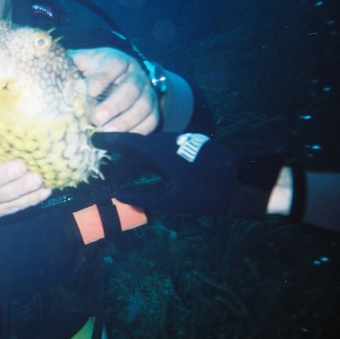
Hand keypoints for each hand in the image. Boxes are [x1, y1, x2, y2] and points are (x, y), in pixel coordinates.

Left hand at [70, 47, 159, 133]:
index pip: (114, 65)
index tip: (86, 93)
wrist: (123, 80)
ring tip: (107, 134)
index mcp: (117, 60)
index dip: (101, 79)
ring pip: (143, 106)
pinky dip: (137, 132)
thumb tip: (48, 66)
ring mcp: (148, 92)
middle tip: (96, 119)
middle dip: (114, 105)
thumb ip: (70, 63)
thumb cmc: (94, 73)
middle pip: (131, 88)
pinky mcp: (153, 109)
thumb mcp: (83, 62)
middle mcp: (136, 74)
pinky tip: (121, 140)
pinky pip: (151, 121)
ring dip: (125, 122)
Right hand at [92, 132, 284, 217]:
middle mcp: (170, 140)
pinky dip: (153, 160)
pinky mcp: (194, 146)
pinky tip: (151, 172)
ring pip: (153, 148)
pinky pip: (166, 150)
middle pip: (139, 146)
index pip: (128, 141)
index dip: (109, 140)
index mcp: (162, 150)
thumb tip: (118, 195)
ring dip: (139, 161)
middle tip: (108, 170)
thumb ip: (143, 197)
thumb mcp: (173, 201)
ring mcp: (183, 142)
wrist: (246, 183)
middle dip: (122, 158)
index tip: (93, 137)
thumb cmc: (208, 193)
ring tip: (127, 176)